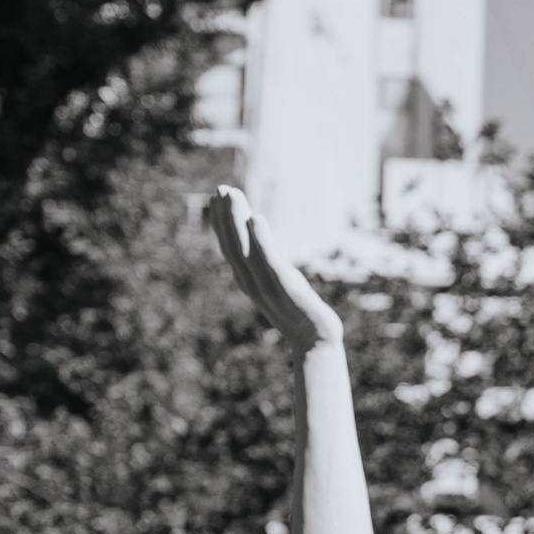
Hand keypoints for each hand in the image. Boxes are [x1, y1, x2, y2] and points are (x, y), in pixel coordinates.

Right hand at [207, 187, 345, 354]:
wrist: (316, 345)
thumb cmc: (299, 315)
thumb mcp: (279, 287)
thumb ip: (268, 267)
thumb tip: (261, 250)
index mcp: (249, 281)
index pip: (231, 248)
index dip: (221, 223)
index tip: (217, 197)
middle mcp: (253, 283)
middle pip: (234, 245)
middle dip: (225, 216)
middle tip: (221, 188)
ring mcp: (269, 287)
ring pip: (247, 250)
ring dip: (237, 221)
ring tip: (233, 196)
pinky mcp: (289, 291)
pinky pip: (272, 263)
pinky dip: (262, 241)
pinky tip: (256, 219)